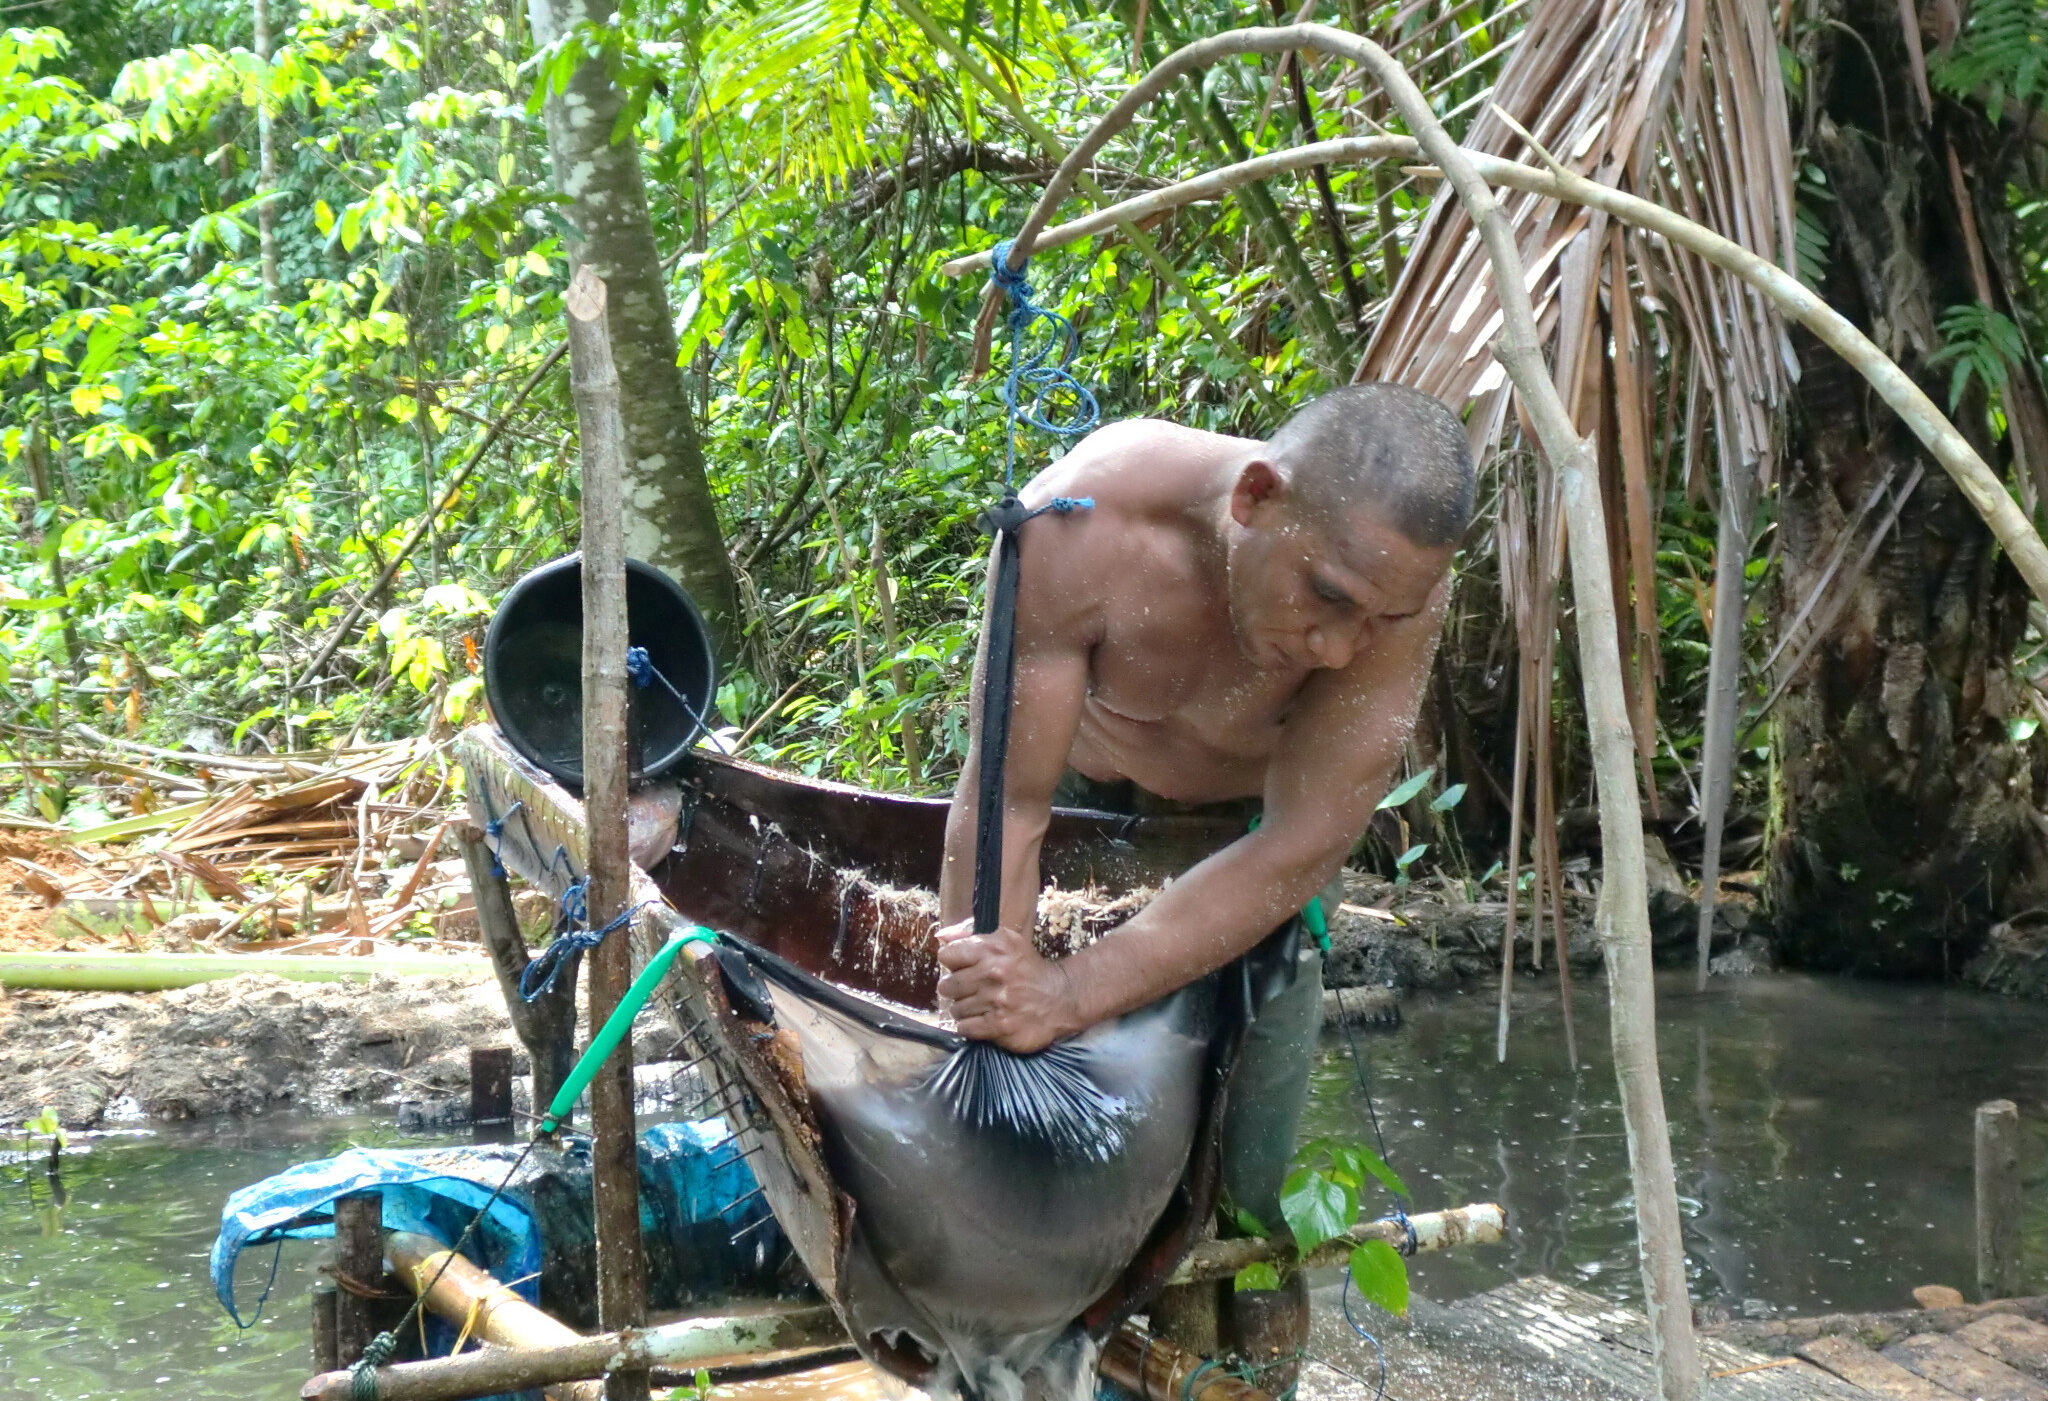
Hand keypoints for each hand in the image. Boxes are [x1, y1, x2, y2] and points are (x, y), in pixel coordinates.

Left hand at [933, 918, 1080, 1053]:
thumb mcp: (1006, 942)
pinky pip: (965, 1028)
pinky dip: (970, 1026)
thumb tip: (941, 937)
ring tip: (981, 1006)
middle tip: (971, 991)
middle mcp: (993, 973)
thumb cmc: (1028, 969)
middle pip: (947, 985)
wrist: (1060, 998)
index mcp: (992, 949)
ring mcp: (996, 1002)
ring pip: (955, 1009)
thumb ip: (971, 936)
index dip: (953, 963)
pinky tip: (982, 1020)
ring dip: (965, 1009)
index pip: (947, 956)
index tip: (963, 969)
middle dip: (956, 989)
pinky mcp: (999, 1026)